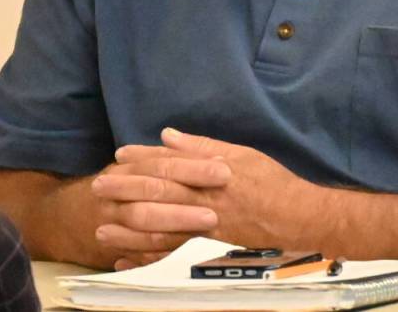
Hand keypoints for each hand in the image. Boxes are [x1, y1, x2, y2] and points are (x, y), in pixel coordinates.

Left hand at [97, 128, 316, 268]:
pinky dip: (148, 260)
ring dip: (128, 229)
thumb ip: (202, 147)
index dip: (141, 159)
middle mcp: (204, 202)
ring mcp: (205, 230)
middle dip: (125, 190)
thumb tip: (167, 135)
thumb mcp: (241, 154)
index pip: (168, 165)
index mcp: (210, 175)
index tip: (119, 156)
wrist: (299, 218)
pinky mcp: (208, 251)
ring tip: (101, 228)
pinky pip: (173, 257)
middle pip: (157, 194)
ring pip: (159, 229)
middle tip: (98, 187)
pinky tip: (128, 261)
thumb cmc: (272, 182)